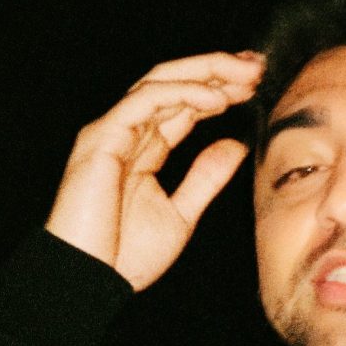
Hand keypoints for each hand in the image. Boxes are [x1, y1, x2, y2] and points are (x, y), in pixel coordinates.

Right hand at [46, 49, 264, 290]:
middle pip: (172, 83)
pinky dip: (183, 94)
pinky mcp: (102, 138)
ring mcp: (111, 131)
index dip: (218, 89)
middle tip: (257, 65)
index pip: (182, 104)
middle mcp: (125, 132)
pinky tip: (216, 98)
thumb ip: (205, 178)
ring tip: (245, 75)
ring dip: (205, 73)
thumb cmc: (125, 256)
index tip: (255, 84)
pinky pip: (146, 101)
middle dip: (215, 69)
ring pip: (159, 81)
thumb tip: (236, 146)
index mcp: (142, 149)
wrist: (88, 280)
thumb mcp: (181, 215)